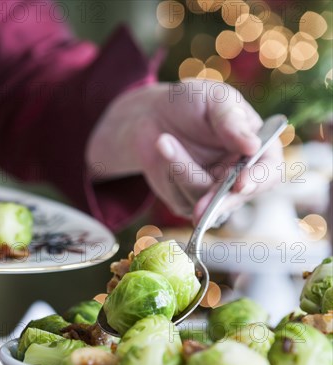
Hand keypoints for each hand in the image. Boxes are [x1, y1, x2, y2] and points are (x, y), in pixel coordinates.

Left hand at [86, 79, 282, 224]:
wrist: (152, 114)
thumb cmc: (191, 101)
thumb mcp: (214, 98)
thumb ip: (232, 120)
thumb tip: (254, 146)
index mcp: (258, 148)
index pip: (270, 171)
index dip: (259, 180)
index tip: (240, 184)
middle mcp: (240, 174)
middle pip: (237, 197)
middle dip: (217, 200)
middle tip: (199, 208)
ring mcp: (215, 192)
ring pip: (205, 199)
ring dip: (182, 170)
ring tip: (164, 140)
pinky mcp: (189, 202)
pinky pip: (182, 200)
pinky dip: (170, 175)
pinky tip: (164, 150)